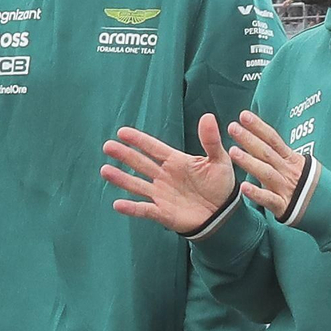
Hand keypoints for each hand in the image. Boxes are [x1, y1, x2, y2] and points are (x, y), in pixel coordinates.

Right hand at [101, 114, 235, 232]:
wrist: (225, 214)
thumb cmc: (221, 185)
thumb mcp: (219, 160)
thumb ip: (210, 141)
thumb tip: (207, 116)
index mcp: (175, 162)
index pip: (153, 148)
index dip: (139, 141)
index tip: (122, 132)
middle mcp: (164, 177)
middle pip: (140, 163)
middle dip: (124, 155)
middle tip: (107, 146)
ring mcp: (161, 195)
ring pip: (137, 185)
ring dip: (121, 179)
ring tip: (105, 171)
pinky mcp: (163, 213)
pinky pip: (144, 209)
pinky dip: (131, 208)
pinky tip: (117, 204)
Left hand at [227, 111, 307, 219]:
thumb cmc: (314, 186)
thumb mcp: (301, 166)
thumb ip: (284, 156)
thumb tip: (269, 142)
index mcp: (292, 160)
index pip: (273, 139)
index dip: (258, 127)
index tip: (243, 115)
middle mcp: (288, 171)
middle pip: (266, 152)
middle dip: (249, 139)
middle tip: (232, 127)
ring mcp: (286, 188)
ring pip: (266, 172)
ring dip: (249, 162)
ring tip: (232, 152)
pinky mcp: (284, 206)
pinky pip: (269, 199)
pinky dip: (257, 193)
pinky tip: (243, 187)